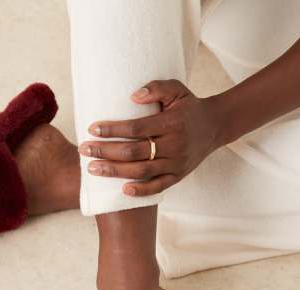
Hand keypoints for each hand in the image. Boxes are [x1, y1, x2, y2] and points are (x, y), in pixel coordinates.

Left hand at [78, 79, 224, 196]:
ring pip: (141, 171)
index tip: (92, 129)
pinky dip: (141, 191)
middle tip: (84, 149)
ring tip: (93, 168)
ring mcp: (176, 164)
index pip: (136, 128)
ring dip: (115, 171)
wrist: (215, 126)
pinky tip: (122, 190)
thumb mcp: (177, 89)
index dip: (113, 129)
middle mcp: (174, 145)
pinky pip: (158, 187)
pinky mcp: (178, 176)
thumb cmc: (188, 106)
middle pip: (134, 152)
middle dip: (106, 152)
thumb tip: (132, 96)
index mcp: (172, 123)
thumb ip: (156, 88)